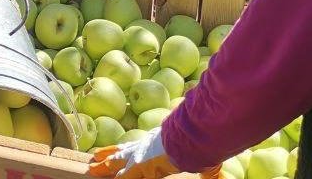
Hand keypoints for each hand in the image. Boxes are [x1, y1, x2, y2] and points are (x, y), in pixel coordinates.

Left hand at [88, 127, 219, 178]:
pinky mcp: (139, 166)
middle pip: (123, 151)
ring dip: (104, 166)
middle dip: (109, 154)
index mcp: (158, 142)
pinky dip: (114, 177)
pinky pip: (124, 177)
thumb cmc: (199, 143)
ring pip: (117, 162)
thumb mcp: (206, 158)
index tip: (120, 151)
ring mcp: (141, 156)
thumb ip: (209, 171)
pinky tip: (100, 176)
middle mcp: (146, 146)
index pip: (139, 147)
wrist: (194, 136)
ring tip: (92, 167)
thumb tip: (220, 177)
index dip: (128, 150)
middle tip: (96, 155)